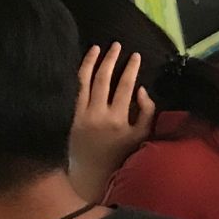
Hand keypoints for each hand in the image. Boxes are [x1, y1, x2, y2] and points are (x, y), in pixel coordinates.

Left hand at [70, 44, 154, 192]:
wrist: (92, 172)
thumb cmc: (120, 153)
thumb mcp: (141, 135)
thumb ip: (146, 111)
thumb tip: (141, 89)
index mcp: (118, 119)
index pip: (125, 86)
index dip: (131, 68)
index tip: (136, 55)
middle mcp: (98, 114)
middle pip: (104, 79)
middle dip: (111, 60)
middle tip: (117, 45)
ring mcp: (82, 115)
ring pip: (86, 81)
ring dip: (92, 62)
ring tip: (98, 48)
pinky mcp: (72, 116)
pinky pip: (76, 90)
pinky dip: (80, 75)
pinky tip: (84, 65)